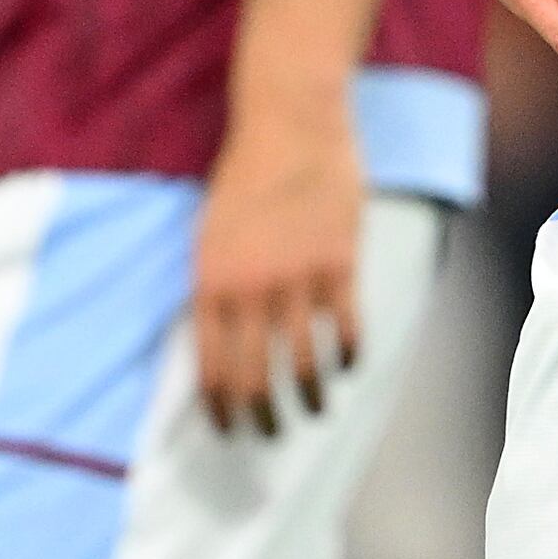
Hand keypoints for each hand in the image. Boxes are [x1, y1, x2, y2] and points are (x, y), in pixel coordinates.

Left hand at [194, 100, 365, 435]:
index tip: (227, 429)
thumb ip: (214, 285)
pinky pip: (345, 327)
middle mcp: (250, 287)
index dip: (219, 405)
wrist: (290, 123)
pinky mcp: (339, 264)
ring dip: (309, 397)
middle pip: (254, 374)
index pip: (210, 364)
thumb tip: (220, 340)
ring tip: (315, 412)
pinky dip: (348, 354)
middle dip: (261, 415)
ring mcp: (296, 277)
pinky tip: (348, 366)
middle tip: (268, 434)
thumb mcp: (208, 231)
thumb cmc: (245, 176)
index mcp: (210, 280)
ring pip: (302, 361)